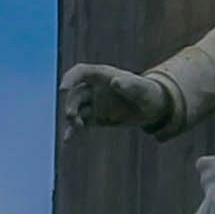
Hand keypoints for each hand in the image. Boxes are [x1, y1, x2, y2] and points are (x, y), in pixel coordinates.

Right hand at [59, 61, 173, 132]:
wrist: (151, 107)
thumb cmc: (147, 92)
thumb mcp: (141, 89)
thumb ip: (129, 85)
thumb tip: (115, 82)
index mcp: (103, 75)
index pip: (81, 72)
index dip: (70, 78)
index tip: (63, 89)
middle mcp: (94, 88)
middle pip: (76, 93)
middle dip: (71, 103)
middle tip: (72, 116)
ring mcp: (93, 102)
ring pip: (76, 108)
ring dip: (72, 116)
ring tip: (77, 126)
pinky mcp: (95, 117)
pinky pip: (80, 122)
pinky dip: (73, 131)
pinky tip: (67, 141)